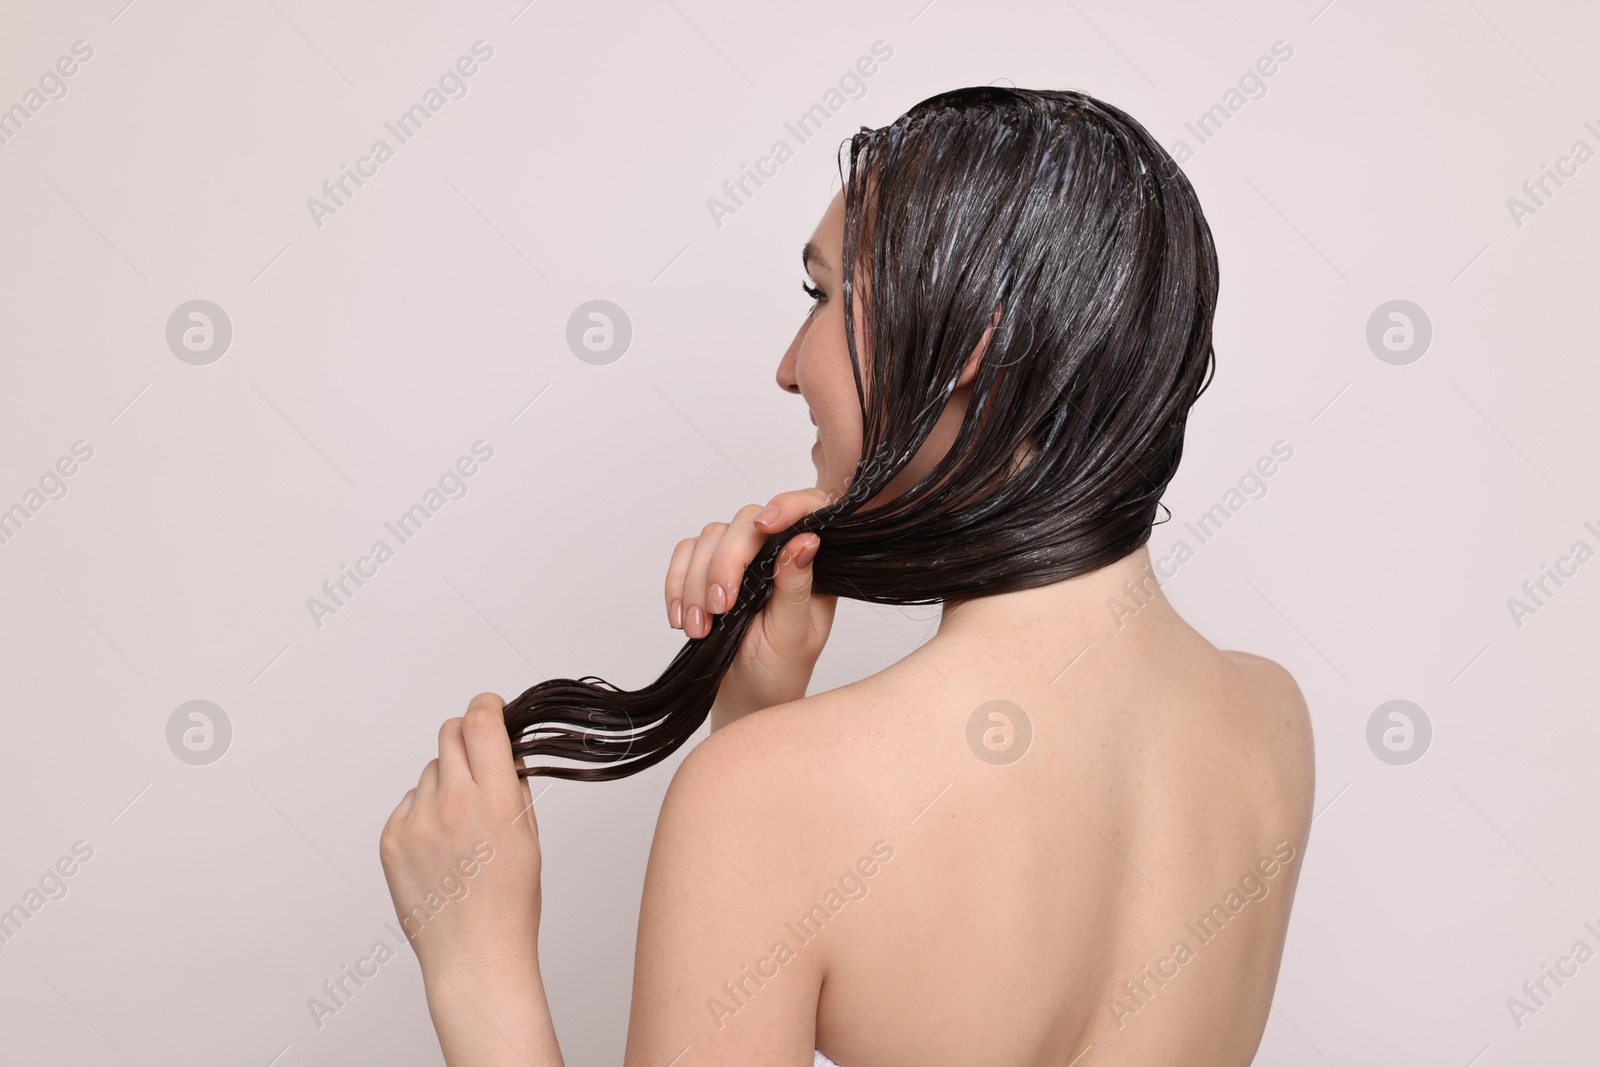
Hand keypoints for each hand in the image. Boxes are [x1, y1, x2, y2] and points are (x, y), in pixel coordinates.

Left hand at [379, 693, 541, 977]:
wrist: (474, 955)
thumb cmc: (510, 902)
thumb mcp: (529, 834)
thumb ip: (513, 785)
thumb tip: (502, 748)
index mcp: (495, 800)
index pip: (482, 722)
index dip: (487, 706)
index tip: (490, 707)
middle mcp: (453, 804)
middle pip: (450, 734)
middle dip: (467, 738)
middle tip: (478, 763)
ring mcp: (416, 821)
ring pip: (430, 771)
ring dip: (446, 781)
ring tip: (461, 826)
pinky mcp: (391, 838)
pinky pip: (409, 803)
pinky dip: (425, 813)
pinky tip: (440, 848)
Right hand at [665, 489, 837, 725]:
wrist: (748, 697)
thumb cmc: (780, 670)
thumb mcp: (795, 635)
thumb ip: (796, 588)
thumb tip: (807, 540)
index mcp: (812, 564)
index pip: (808, 511)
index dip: (788, 505)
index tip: (766, 524)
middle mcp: (777, 551)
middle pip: (746, 522)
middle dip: (726, 563)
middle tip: (719, 608)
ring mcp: (741, 557)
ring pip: (710, 536)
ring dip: (696, 582)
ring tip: (699, 628)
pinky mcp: (708, 567)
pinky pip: (685, 554)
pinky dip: (676, 584)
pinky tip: (681, 618)